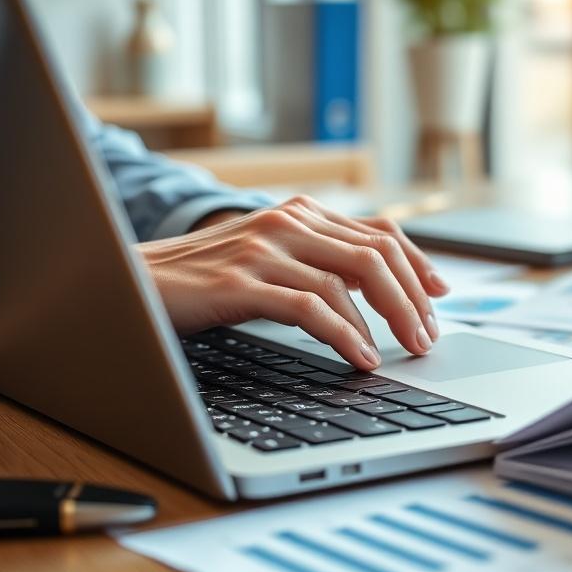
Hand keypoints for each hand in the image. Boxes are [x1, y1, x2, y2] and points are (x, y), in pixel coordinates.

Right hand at [136, 196, 449, 370]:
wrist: (131, 281)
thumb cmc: (203, 278)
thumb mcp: (267, 257)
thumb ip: (314, 260)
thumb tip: (373, 291)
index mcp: (299, 212)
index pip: (378, 231)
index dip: (417, 262)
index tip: (440, 294)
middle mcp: (287, 221)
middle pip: (376, 253)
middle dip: (412, 298)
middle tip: (428, 336)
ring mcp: (264, 248)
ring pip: (351, 279)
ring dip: (387, 320)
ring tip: (404, 352)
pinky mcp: (241, 281)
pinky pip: (311, 307)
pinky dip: (345, 335)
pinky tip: (359, 358)